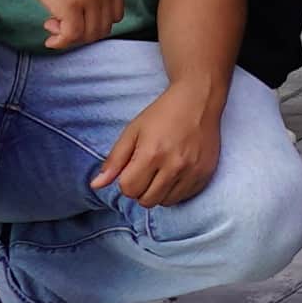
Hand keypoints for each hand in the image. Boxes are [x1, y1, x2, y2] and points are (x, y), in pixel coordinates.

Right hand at [6, 0, 129, 53]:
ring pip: (88, 35)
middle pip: (102, 28)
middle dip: (82, 32)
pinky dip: (61, 43)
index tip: (78, 20)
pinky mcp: (71, 6)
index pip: (115, 16)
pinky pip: (71, 36)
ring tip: (52, 25)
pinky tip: (50, 39)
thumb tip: (87, 10)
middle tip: (62, 25)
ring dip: (69, 37)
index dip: (96, 22)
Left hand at [92, 65, 225, 208]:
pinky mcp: (205, 174)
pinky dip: (176, 190)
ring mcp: (192, 171)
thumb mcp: (132, 131)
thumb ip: (114, 160)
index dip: (126, 182)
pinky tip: (176, 173)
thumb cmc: (163, 114)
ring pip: (165, 202)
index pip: (129, 189)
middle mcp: (174, 166)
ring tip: (161, 172)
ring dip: (158, 192)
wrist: (199, 100)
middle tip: (146, 171)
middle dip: (141, 190)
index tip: (133, 168)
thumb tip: (96, 185)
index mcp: (152, 154)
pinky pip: (184, 197)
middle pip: (147, 201)